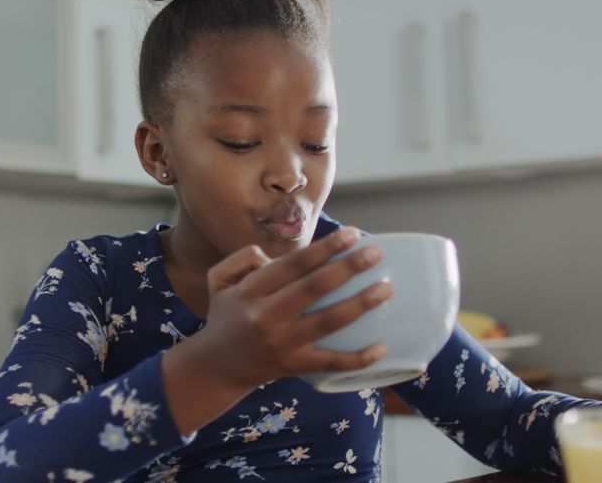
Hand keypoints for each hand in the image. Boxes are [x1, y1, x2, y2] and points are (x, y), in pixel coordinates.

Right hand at [185, 227, 392, 390]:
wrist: (215, 367)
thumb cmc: (224, 317)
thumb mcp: (219, 280)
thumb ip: (243, 258)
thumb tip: (273, 255)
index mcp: (251, 290)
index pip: (294, 264)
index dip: (325, 247)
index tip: (352, 234)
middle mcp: (266, 316)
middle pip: (314, 288)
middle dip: (348, 268)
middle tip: (375, 253)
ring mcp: (282, 344)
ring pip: (327, 321)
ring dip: (360, 304)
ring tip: (386, 288)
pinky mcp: (293, 366)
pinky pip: (330, 363)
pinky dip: (357, 358)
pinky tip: (381, 347)